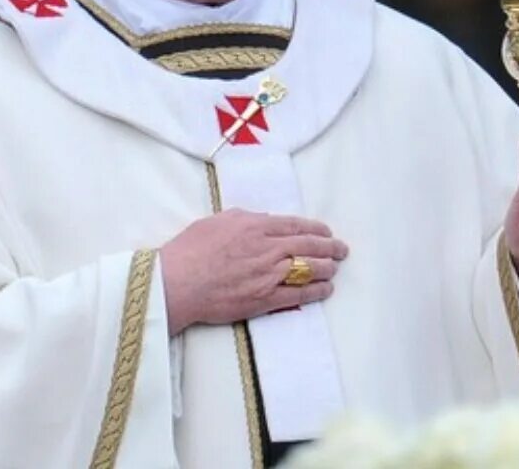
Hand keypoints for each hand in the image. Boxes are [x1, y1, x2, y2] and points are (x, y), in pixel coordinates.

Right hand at [158, 209, 347, 333]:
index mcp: (254, 227)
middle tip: (341, 249)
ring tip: (336, 268)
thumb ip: (243, 218)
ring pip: (309, 269)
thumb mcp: (216, 221)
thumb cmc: (190, 250)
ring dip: (327, 268)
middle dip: (330, 247)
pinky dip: (317, 291)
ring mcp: (268, 275)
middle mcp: (267, 249)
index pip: (295, 225)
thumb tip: (262, 220)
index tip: (326, 231)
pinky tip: (326, 289)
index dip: (315, 228)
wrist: (177, 282)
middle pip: (308, 246)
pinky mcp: (265, 300)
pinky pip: (299, 295)